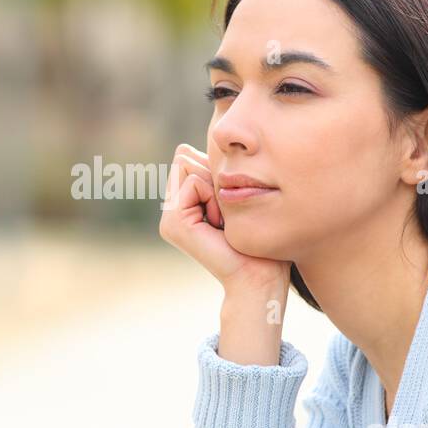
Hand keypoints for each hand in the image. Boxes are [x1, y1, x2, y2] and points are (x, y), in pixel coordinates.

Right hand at [158, 142, 290, 294]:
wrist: (259, 276)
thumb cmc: (257, 240)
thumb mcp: (234, 197)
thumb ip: (215, 174)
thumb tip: (192, 151)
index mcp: (182, 203)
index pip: (187, 155)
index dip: (215, 171)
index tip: (229, 206)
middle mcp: (171, 210)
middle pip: (184, 156)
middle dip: (213, 176)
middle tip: (226, 215)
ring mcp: (168, 217)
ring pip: (186, 164)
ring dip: (215, 188)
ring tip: (223, 221)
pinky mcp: (173, 222)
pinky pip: (194, 181)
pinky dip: (214, 197)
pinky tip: (219, 227)